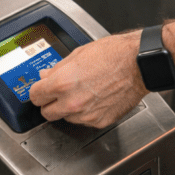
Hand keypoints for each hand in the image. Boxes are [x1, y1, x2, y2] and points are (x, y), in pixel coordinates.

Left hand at [28, 31, 146, 127]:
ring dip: (70, 108)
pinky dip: (87, 112)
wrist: (139, 64)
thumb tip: (46, 75)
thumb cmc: (115, 54)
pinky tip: (97, 97)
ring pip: (66, 118)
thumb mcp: (80, 53)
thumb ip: (59, 68)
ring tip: (85, 91)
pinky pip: (85, 120)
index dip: (39, 90)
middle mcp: (72, 102)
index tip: (42, 89)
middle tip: (60, 92)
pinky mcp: (100, 121)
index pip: (35, 96)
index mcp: (62, 83)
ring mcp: (86, 115)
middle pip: (46, 113)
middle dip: (51, 102)